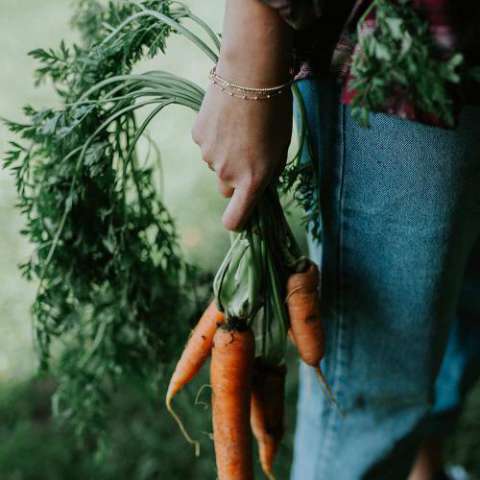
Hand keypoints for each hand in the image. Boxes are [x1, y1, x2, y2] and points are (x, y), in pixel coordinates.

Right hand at [191, 0, 292, 230]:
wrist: (251, 73)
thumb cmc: (275, 111)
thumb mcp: (280, 148)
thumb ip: (267, 173)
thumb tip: (256, 184)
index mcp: (253, 180)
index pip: (236, 219)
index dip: (236, 222)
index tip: (238, 219)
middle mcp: (228, 174)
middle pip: (226, 188)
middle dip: (234, 178)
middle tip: (247, 152)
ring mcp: (209, 156)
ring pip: (216, 165)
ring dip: (225, 154)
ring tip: (239, 126)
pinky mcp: (198, 137)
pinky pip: (206, 145)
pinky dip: (214, 137)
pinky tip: (225, 116)